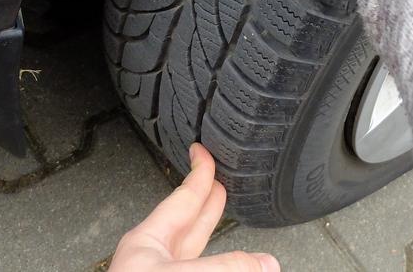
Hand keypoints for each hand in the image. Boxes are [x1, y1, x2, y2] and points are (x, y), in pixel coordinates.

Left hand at [110, 143, 279, 271]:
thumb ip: (226, 267)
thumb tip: (265, 263)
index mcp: (148, 244)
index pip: (182, 199)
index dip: (199, 173)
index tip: (203, 151)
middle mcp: (154, 264)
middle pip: (189, 225)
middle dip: (207, 204)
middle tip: (220, 184)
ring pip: (197, 256)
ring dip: (217, 241)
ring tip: (230, 226)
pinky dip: (221, 267)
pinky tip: (235, 267)